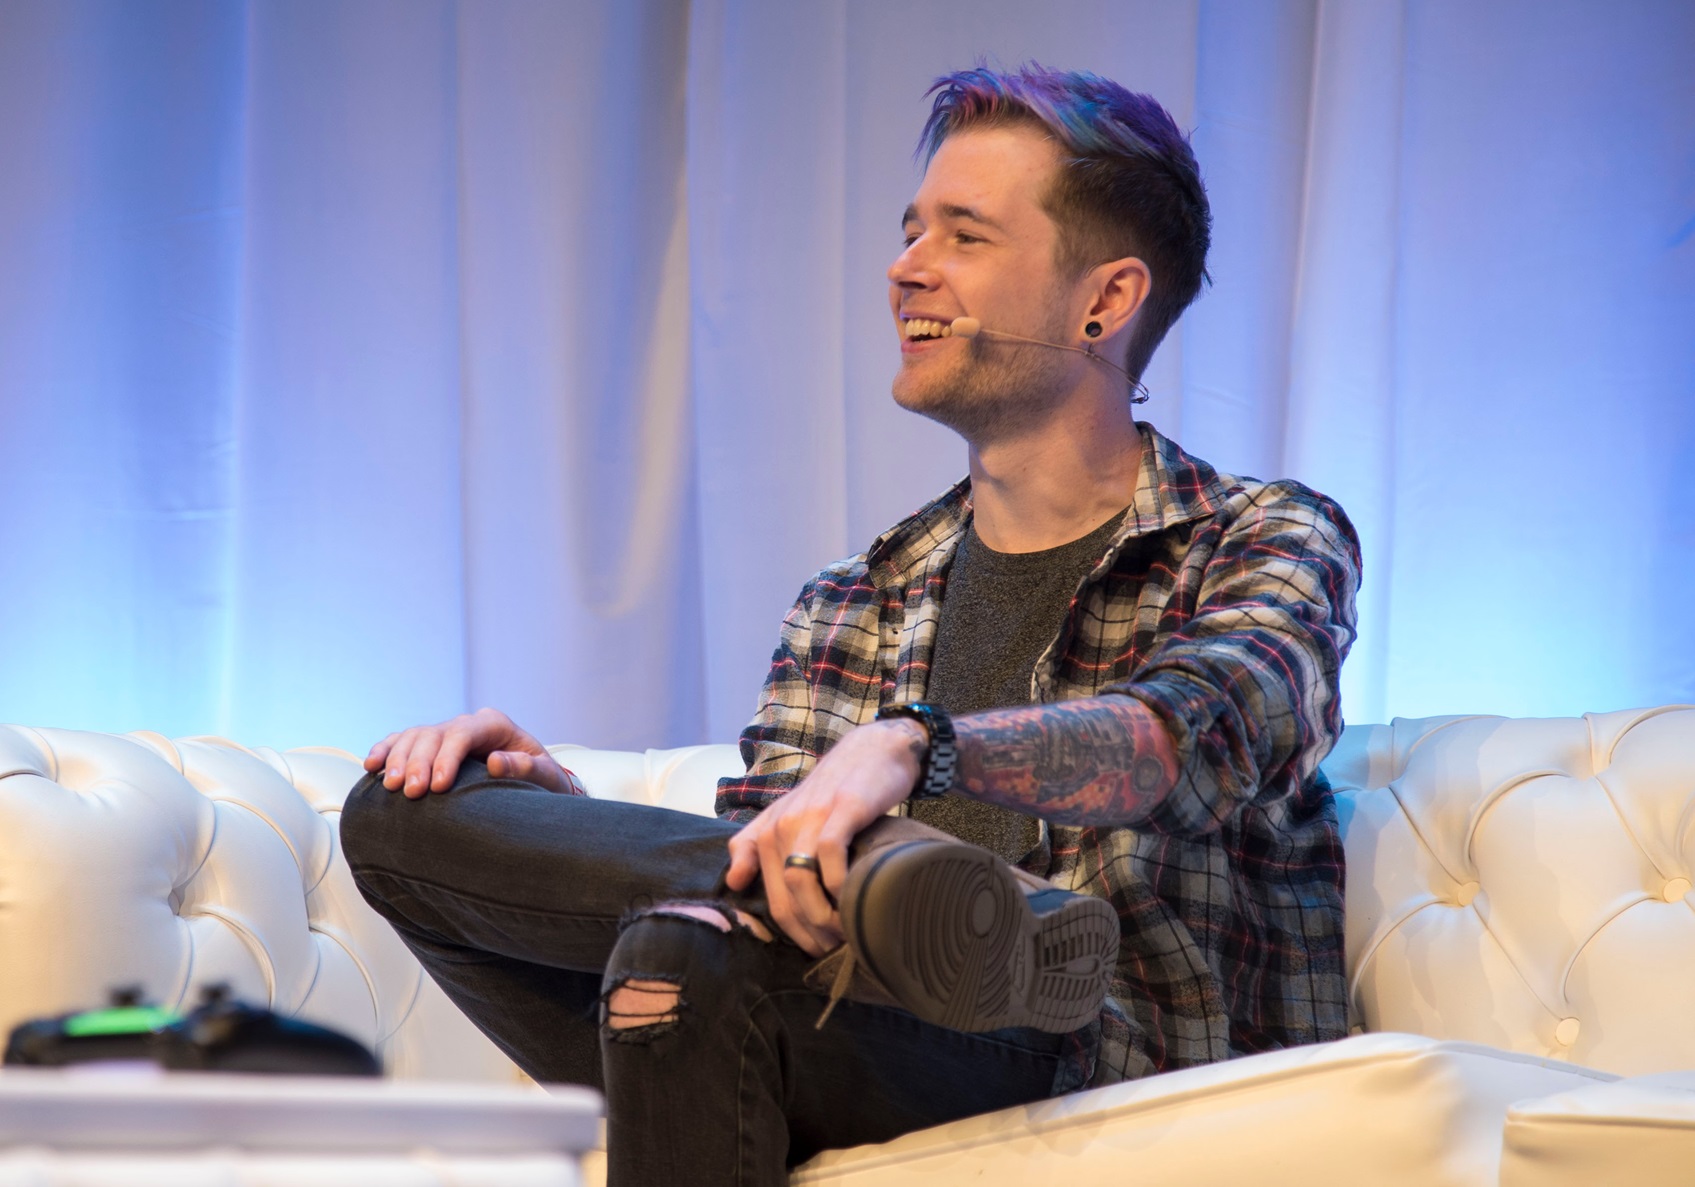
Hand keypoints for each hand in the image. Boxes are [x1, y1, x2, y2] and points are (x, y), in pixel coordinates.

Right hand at [363, 708, 583, 799]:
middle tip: (411, 793)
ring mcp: (446, 734)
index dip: (447, 758)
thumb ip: (526, 768)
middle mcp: (467, 725)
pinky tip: (372, 767)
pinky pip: (402, 742)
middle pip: (434, 734)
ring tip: (390, 786)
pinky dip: (385, 752)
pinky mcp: (430, 748)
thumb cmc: (542, 782)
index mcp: (494, 725)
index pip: (464, 734)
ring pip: (413, 736)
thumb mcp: (545, 776)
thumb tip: (496, 762)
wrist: (535, 786)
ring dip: (398, 759)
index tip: (437, 787)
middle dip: (419, 762)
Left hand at [724, 719, 925, 954]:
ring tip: (845, 932)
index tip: (817, 949)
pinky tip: (852, 897)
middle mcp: (783, 824)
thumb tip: (733, 882)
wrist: (874, 750)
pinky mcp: (842, 807)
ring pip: (800, 878)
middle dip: (809, 931)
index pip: (771, 900)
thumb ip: (755, 844)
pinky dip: (839, 883)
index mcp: (768, 832)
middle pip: (785, 895)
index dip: (793, 933)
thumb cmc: (835, 790)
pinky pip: (829, 853)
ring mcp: (812, 815)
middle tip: (835, 949)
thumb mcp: (789, 814)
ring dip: (822, 914)